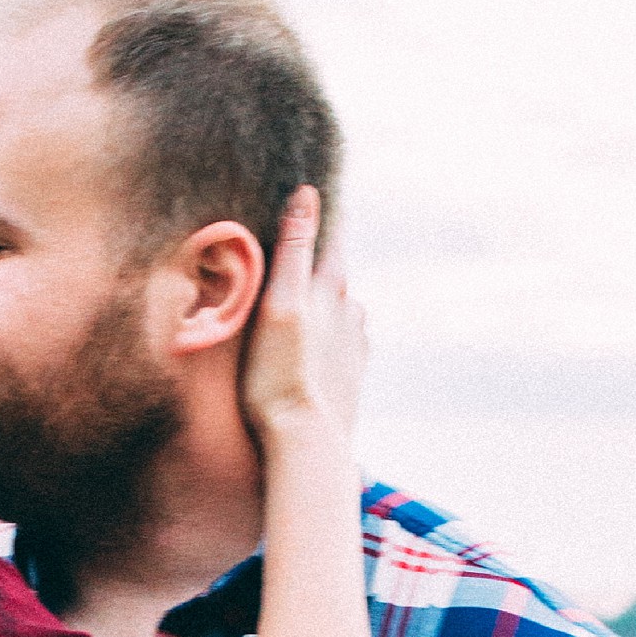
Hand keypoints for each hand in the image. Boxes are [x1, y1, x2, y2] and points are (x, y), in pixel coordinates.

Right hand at [239, 186, 367, 459]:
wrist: (305, 442)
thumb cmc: (279, 375)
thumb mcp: (279, 304)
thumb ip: (294, 248)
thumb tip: (307, 194)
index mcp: (333, 287)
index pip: (329, 236)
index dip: (313, 220)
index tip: (300, 203)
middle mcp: (353, 310)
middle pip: (330, 274)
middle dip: (309, 268)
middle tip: (279, 269)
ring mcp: (356, 344)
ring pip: (335, 311)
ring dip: (316, 308)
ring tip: (286, 317)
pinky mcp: (352, 374)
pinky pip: (337, 344)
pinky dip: (321, 340)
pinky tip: (302, 353)